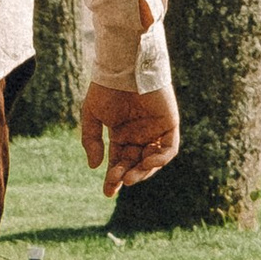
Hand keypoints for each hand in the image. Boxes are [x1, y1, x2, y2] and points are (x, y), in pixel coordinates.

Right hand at [83, 82, 179, 200]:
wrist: (124, 67)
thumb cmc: (106, 88)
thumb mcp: (91, 115)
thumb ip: (91, 140)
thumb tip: (96, 166)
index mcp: (120, 135)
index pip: (118, 162)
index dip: (113, 178)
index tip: (107, 192)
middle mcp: (138, 136)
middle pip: (134, 164)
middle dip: (126, 176)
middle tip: (119, 183)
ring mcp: (154, 131)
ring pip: (152, 160)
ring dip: (143, 171)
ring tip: (131, 178)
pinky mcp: (169, 125)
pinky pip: (168, 149)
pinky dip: (159, 158)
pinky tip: (147, 162)